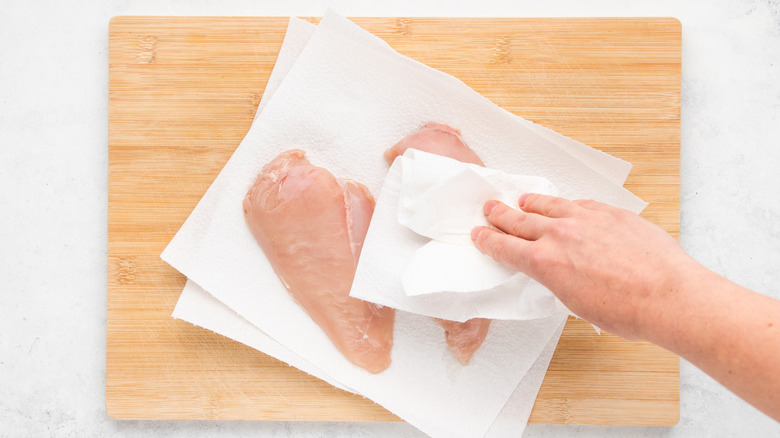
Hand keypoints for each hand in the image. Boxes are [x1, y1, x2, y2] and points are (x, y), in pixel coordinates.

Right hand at [470, 193, 697, 340]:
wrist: (668, 296)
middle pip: (519, 220)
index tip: (480, 234)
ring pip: (548, 205)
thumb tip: (557, 272)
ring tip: (522, 201)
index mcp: (545, 263)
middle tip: (490, 209)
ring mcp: (585, 219)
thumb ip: (558, 279)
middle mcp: (559, 235)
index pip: (504, 247)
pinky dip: (565, 204)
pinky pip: (579, 203)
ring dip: (531, 204)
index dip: (488, 240)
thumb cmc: (627, 310)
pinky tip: (565, 205)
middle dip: (501, 215)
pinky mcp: (610, 213)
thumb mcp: (576, 303)